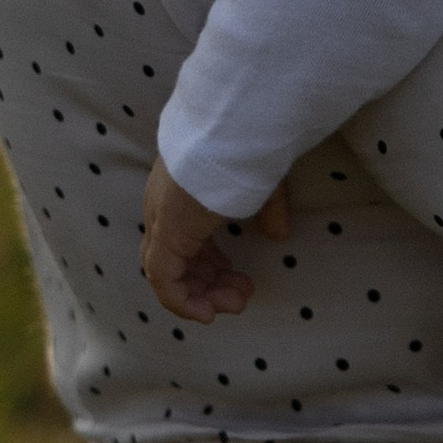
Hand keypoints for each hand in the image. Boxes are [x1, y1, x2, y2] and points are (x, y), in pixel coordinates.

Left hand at [140, 157, 290, 322]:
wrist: (235, 129)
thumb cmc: (249, 147)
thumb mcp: (263, 182)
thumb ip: (268, 209)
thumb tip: (279, 233)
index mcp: (182, 192)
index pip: (184, 239)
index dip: (209, 265)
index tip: (238, 278)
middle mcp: (165, 208)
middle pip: (176, 260)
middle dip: (209, 284)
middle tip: (241, 298)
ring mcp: (163, 221)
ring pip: (168, 274)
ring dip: (201, 296)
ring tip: (235, 304)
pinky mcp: (167, 235)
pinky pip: (163, 281)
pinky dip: (182, 302)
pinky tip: (207, 313)